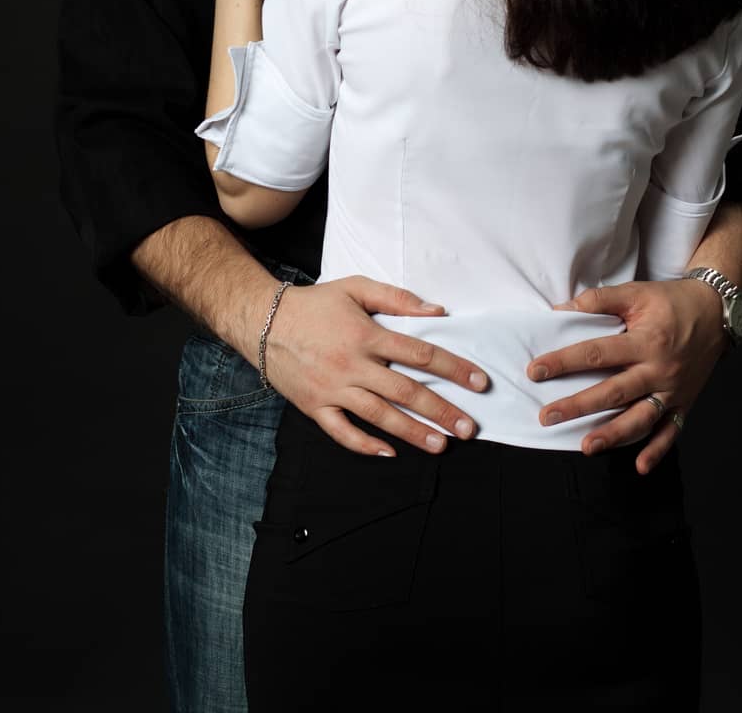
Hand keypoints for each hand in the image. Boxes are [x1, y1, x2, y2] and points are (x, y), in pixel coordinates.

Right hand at [259, 277, 489, 456]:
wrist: (263, 321)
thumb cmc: (315, 303)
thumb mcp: (355, 288)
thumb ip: (397, 298)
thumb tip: (436, 311)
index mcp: (367, 335)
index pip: (420, 354)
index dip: (453, 368)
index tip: (478, 382)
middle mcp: (352, 365)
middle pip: (405, 391)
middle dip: (441, 410)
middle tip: (468, 428)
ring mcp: (333, 389)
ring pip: (379, 416)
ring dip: (412, 432)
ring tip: (440, 445)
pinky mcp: (314, 407)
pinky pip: (341, 432)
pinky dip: (364, 445)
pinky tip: (389, 452)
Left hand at [527, 279, 727, 471]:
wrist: (718, 313)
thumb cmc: (671, 301)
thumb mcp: (636, 292)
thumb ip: (599, 300)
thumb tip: (560, 309)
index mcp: (646, 340)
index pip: (597, 353)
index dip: (564, 361)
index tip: (536, 371)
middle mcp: (659, 369)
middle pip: (614, 392)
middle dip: (579, 406)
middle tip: (548, 416)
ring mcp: (674, 390)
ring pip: (640, 418)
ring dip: (613, 435)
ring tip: (586, 446)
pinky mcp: (685, 402)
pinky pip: (672, 432)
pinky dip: (657, 451)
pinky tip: (640, 467)